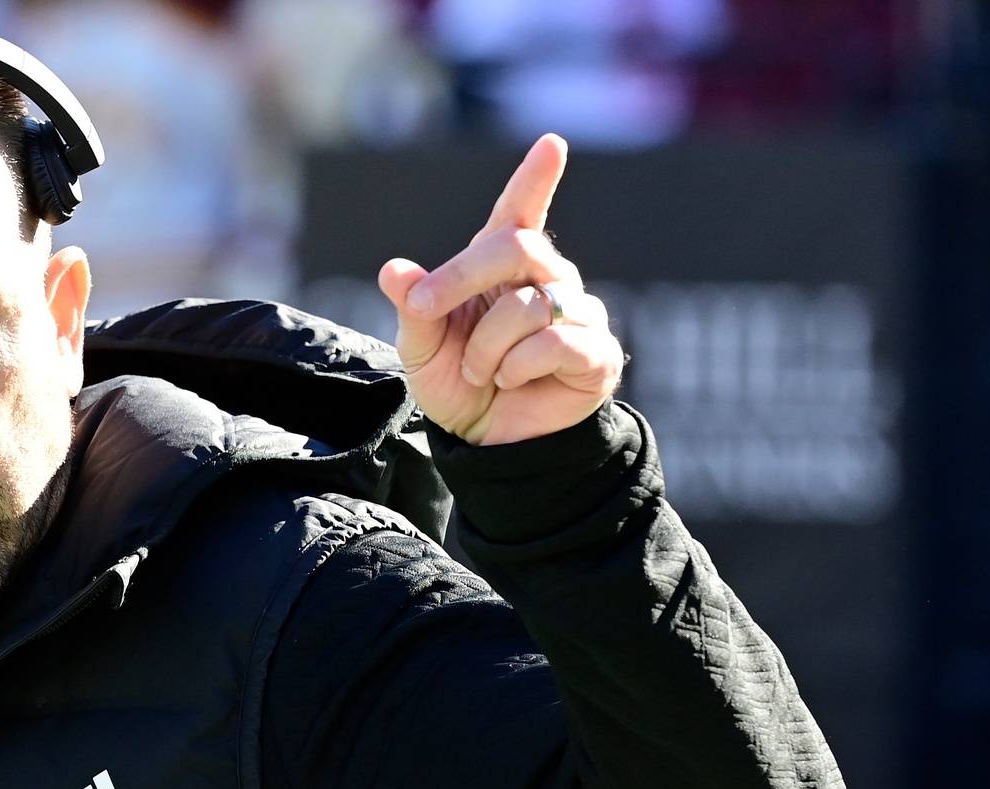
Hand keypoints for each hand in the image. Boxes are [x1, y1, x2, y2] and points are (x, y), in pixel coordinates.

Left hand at [377, 135, 625, 446]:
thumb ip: (413, 307)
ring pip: (527, 305)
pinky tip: (512, 382)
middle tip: (427, 309)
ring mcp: (578, 313)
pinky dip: (517, 367)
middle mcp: (547, 279)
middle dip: (460, 277)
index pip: (520, 214)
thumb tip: (393, 270)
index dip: (535, 179)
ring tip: (483, 373)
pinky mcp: (596, 352)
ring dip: (486, 347)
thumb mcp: (422, 347)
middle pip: (516, 247)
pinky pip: (554, 342)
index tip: (551, 145)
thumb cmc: (458, 382)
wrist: (486, 443)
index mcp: (504, 267)